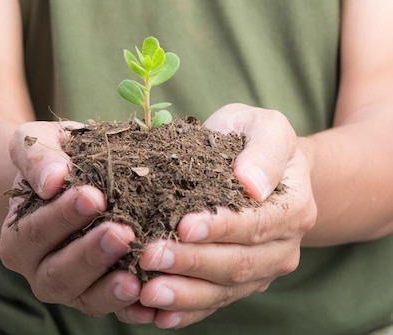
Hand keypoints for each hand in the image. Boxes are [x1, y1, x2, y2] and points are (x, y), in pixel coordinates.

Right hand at [0, 121, 141, 316]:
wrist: (69, 177)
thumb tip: (52, 181)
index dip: (63, 217)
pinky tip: (152, 305)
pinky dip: (133, 311)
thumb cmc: (53, 158)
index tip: (94, 196)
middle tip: (122, 233)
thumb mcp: (35, 144)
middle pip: (58, 274)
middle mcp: (38, 270)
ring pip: (85, 298)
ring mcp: (70, 288)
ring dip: (110, 290)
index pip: (36, 231)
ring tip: (137, 279)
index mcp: (18, 237)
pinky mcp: (98, 297)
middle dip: (91, 255)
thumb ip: (36, 158)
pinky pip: (114, 312)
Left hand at [116, 104, 316, 328]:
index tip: (184, 225)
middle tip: (149, 256)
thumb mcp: (265, 127)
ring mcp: (261, 271)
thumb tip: (252, 184)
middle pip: (238, 263)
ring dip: (184, 294)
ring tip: (147, 292)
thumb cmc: (254, 140)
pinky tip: (155, 314)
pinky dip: (185, 312)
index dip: (220, 227)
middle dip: (191, 262)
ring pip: (224, 290)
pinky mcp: (239, 284)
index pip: (256, 223)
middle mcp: (283, 247)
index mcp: (293, 208)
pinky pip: (213, 303)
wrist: (260, 167)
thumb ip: (265, 150)